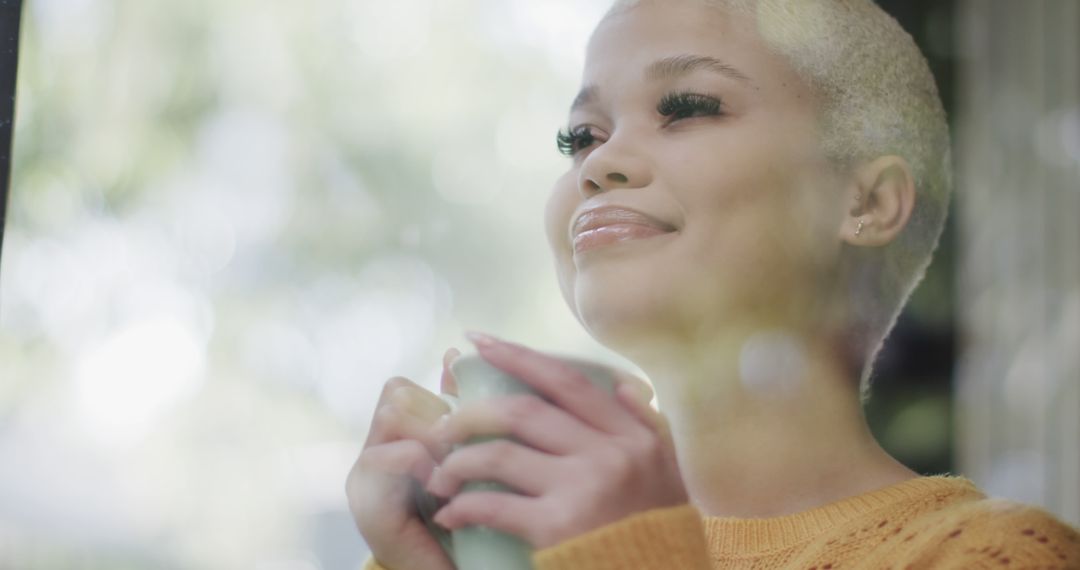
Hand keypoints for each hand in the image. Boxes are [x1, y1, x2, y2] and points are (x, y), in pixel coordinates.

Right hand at [346, 348, 460, 569]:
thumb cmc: (464, 519)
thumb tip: (455, 355)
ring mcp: (365, 476)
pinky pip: (383, 457)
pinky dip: (417, 462)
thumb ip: (459, 413)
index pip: (402, 387)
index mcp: (396, 439)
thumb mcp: (467, 458)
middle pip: (395, 393)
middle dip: (435, 412)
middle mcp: (375, 451)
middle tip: (463, 442)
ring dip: (430, 434)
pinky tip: (441, 483)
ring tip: (453, 462)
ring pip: (391, 415)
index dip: (437, 392)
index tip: (467, 415)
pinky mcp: (365, 502)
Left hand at [425, 333, 687, 548]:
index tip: (478, 341)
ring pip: (498, 454)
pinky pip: (492, 505)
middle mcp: (608, 454)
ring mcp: (583, 488)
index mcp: (631, 435)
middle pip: (522, 412)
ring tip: (440, 477)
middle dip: (470, 414)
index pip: (566, 382)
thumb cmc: (658, 532)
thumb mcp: (667, 473)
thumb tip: (621, 387)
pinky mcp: (558, 527)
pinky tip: (450, 514)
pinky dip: (462, 507)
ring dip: (457, 463)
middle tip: (442, 427)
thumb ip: (644, 427)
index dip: (518, 356)